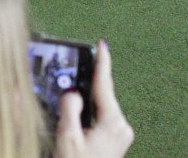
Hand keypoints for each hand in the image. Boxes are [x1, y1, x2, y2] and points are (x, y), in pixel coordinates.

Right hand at [54, 40, 133, 157]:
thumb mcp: (67, 138)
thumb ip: (69, 108)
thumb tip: (72, 91)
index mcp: (113, 123)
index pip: (105, 85)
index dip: (102, 62)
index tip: (102, 44)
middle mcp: (120, 128)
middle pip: (101, 95)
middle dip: (87, 83)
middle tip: (74, 68)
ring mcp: (119, 136)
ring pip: (99, 108)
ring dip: (84, 101)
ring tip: (67, 98)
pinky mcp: (113, 142)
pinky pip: (99, 119)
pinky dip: (86, 114)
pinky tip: (74, 117)